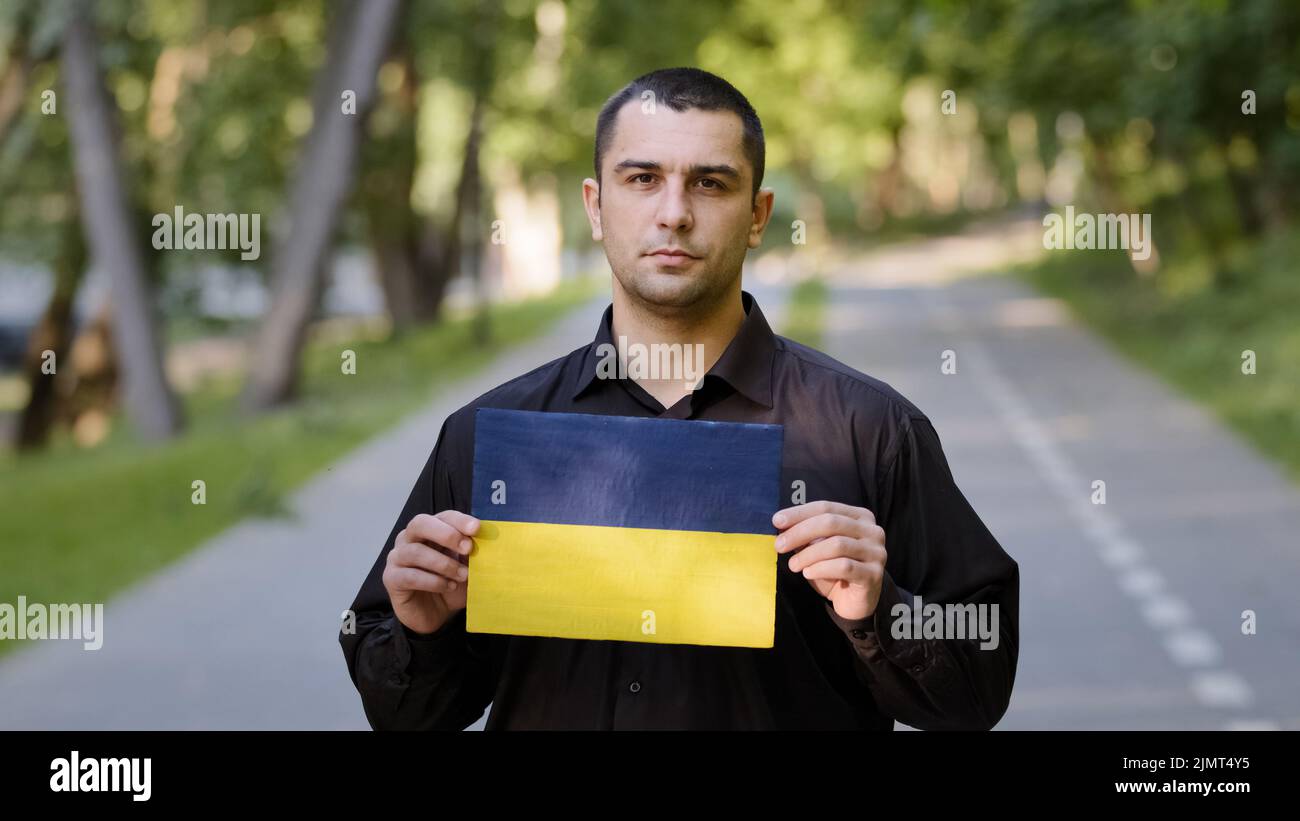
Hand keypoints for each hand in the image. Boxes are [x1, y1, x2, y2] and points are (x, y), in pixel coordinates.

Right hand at [383, 511, 477, 635]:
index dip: (459, 520)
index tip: (477, 528)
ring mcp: (397, 557)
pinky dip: (433, 581)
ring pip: (415, 551)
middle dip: (446, 534)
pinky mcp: (391, 578)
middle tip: (467, 548)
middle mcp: (409, 539)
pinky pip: (410, 576)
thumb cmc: (450, 585)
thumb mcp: (466, 568)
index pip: (442, 516)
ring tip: (462, 575)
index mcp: (430, 530)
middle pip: (420, 523)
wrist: (435, 615)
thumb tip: (487, 542)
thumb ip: (471, 554)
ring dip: (443, 564)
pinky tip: (448, 587)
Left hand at [773, 501, 886, 621]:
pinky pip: (844, 566)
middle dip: (800, 532)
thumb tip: (781, 522)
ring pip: (837, 545)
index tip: (777, 521)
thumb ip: (805, 534)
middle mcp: (872, 531)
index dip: (799, 513)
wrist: (855, 602)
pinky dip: (821, 568)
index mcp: (860, 517)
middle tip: (779, 545)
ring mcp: (876, 552)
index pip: (826, 508)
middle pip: (831, 522)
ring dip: (808, 554)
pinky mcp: (874, 574)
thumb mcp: (818, 548)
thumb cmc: (834, 571)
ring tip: (793, 565)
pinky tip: (808, 573)